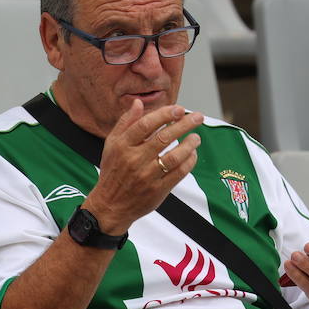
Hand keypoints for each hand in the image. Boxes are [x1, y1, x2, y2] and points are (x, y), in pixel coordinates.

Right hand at [84, 101, 203, 233]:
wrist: (110, 205)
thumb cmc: (113, 171)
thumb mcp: (111, 145)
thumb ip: (125, 123)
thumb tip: (138, 103)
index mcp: (122, 146)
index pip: (145, 125)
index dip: (164, 115)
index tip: (178, 109)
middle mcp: (133, 160)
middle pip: (163, 138)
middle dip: (184, 125)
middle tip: (198, 117)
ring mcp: (146, 176)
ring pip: (174, 157)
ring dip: (189, 144)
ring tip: (197, 137)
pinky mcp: (157, 190)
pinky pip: (178, 173)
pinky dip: (189, 162)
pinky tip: (192, 154)